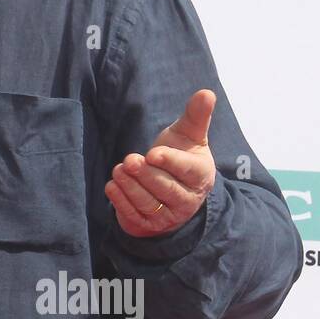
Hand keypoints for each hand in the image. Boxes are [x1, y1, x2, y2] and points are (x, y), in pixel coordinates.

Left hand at [105, 89, 216, 238]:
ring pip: (148, 203)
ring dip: (130, 186)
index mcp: (201, 175)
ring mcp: (168, 216)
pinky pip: (134, 216)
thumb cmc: (179, 156)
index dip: (170, 162)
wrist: (170, 189)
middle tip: (129, 160)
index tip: (153, 153)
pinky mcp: (149, 226)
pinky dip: (120, 201)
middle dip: (145, 175)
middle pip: (165, 188)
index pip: (187, 170)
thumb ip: (196, 115)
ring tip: (119, 169)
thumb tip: (207, 92)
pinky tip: (112, 185)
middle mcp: (187, 199)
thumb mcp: (188, 135)